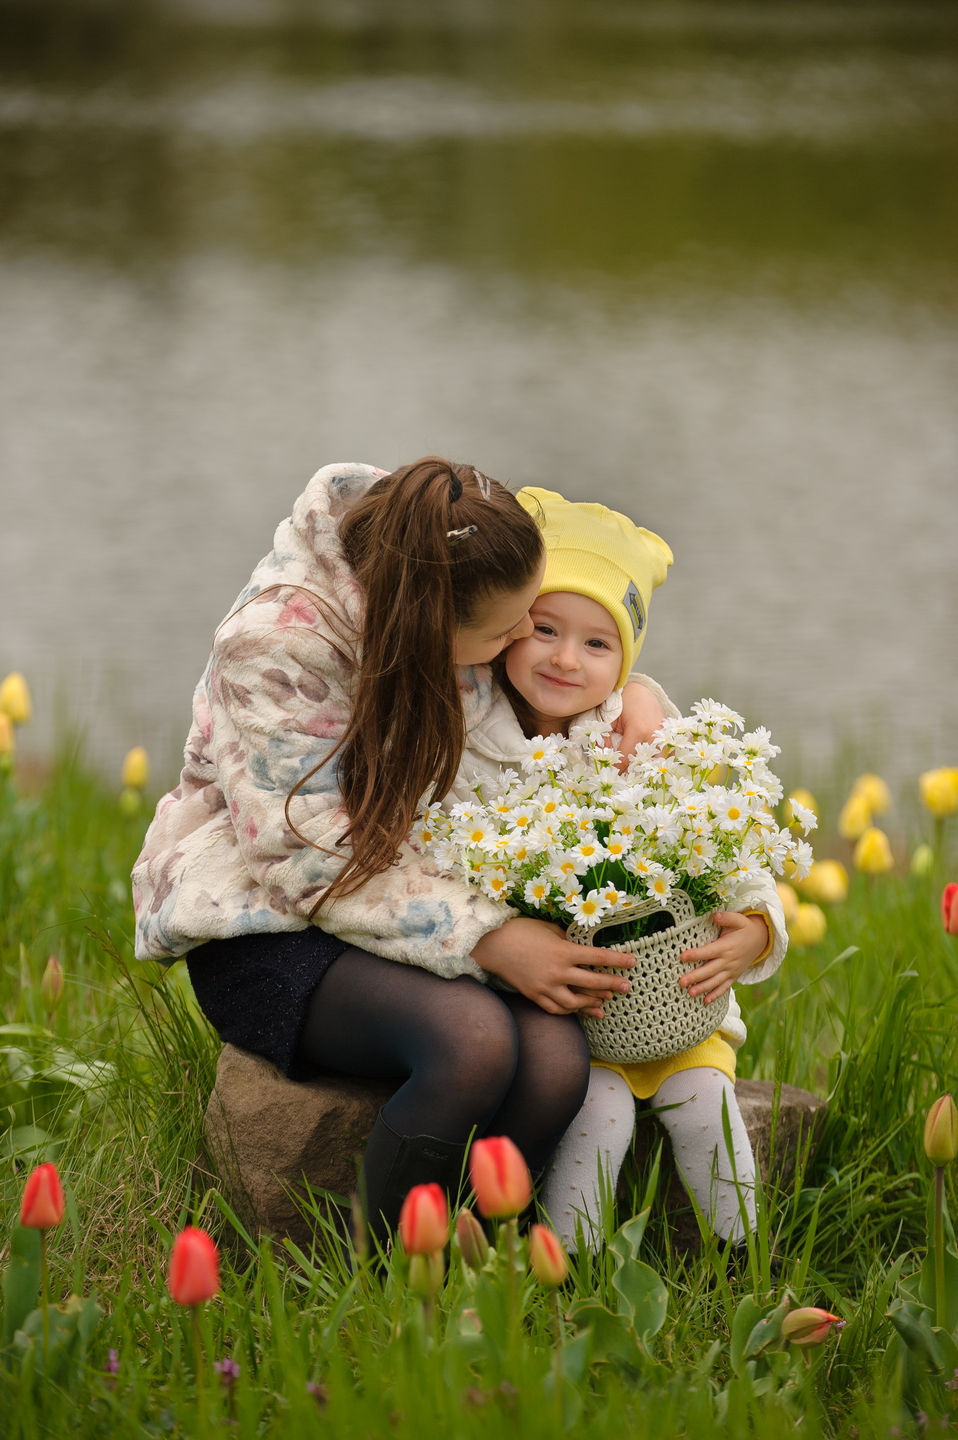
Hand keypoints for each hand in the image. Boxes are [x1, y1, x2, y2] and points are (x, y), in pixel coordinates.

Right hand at [472, 916, 633, 1018]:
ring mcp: (546, 987)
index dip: (617, 960)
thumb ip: (567, 938)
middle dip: (612, 984)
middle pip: (592, 982)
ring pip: (575, 1002)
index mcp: (564, 951)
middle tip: (627, 987)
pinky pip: (556, 1009)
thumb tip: (581, 944)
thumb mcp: (549, 928)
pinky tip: (579, 1010)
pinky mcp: (535, 995)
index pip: (597, 956)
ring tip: (605, 1002)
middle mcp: (558, 972)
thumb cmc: (521, 930)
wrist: (493, 945)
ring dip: (592, 1003)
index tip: (632, 962)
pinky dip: (570, 1011)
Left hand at [609, 681, 665, 772]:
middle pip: (642, 764)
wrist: (641, 692)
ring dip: (646, 770)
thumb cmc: (623, 704)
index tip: (610, 776)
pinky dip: (658, 762)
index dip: (616, 770)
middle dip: (631, 774)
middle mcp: (653, 735)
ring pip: (656, 763)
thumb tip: (600, 759)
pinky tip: (649, 767)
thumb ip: (604, 739)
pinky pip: (666, 756)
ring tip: (635, 775)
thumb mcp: (609, 720)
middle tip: (621, 781)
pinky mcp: (668, 737)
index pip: (626, 760)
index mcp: (638, 730)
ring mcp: (664, 737)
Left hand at [678, 912, 769, 1004]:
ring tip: (690, 994)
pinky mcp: (734, 976)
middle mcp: (728, 960)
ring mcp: (731, 970)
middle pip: (710, 970)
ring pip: (716, 981)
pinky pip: (725, 987)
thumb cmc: (745, 929)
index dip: (695, 954)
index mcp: (726, 946)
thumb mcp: (739, 920)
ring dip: (703, 988)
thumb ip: (727, 918)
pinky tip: (705, 1002)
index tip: (682, 956)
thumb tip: (715, 915)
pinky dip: (716, 995)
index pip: (708, 951)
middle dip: (695, 976)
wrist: (761, 940)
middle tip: (681, 981)